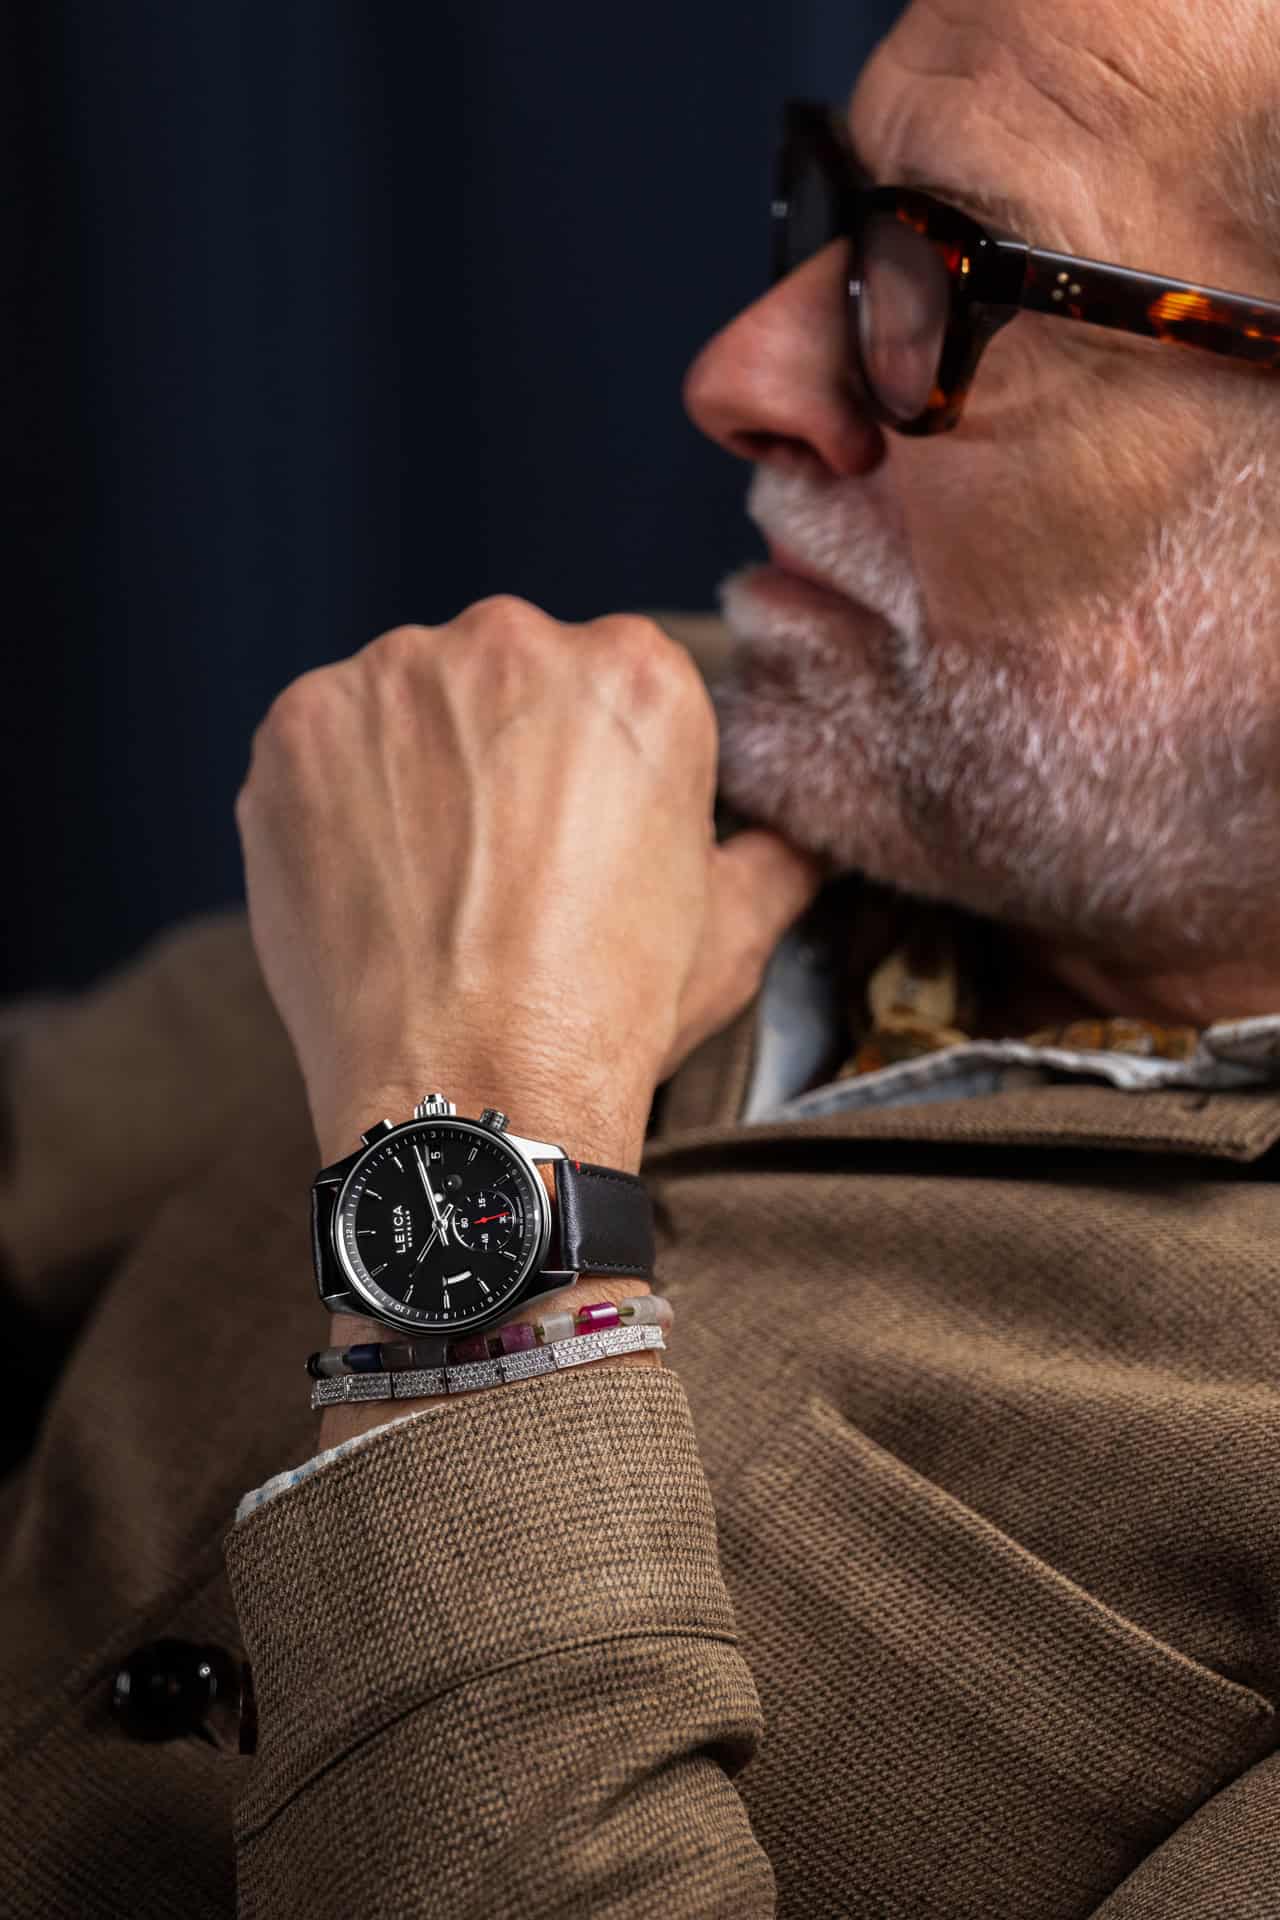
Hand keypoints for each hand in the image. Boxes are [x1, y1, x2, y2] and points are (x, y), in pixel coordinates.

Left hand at [234, 598, 819, 1169]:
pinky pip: (323, 742)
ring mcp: (393, 679)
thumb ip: (772, 854)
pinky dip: (335, 798)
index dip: (594, 770)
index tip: (578, 838)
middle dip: (503, 755)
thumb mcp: (734, 933)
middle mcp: (513, 643)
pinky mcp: (300, 727)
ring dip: (416, 768)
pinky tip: (369, 881)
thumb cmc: (605, 1018)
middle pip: (506, 678)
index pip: (609, 683)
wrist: (468, 1096)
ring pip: (409, 704)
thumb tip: (792, 841)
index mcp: (637, 674)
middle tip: (502, 870)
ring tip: (430, 885)